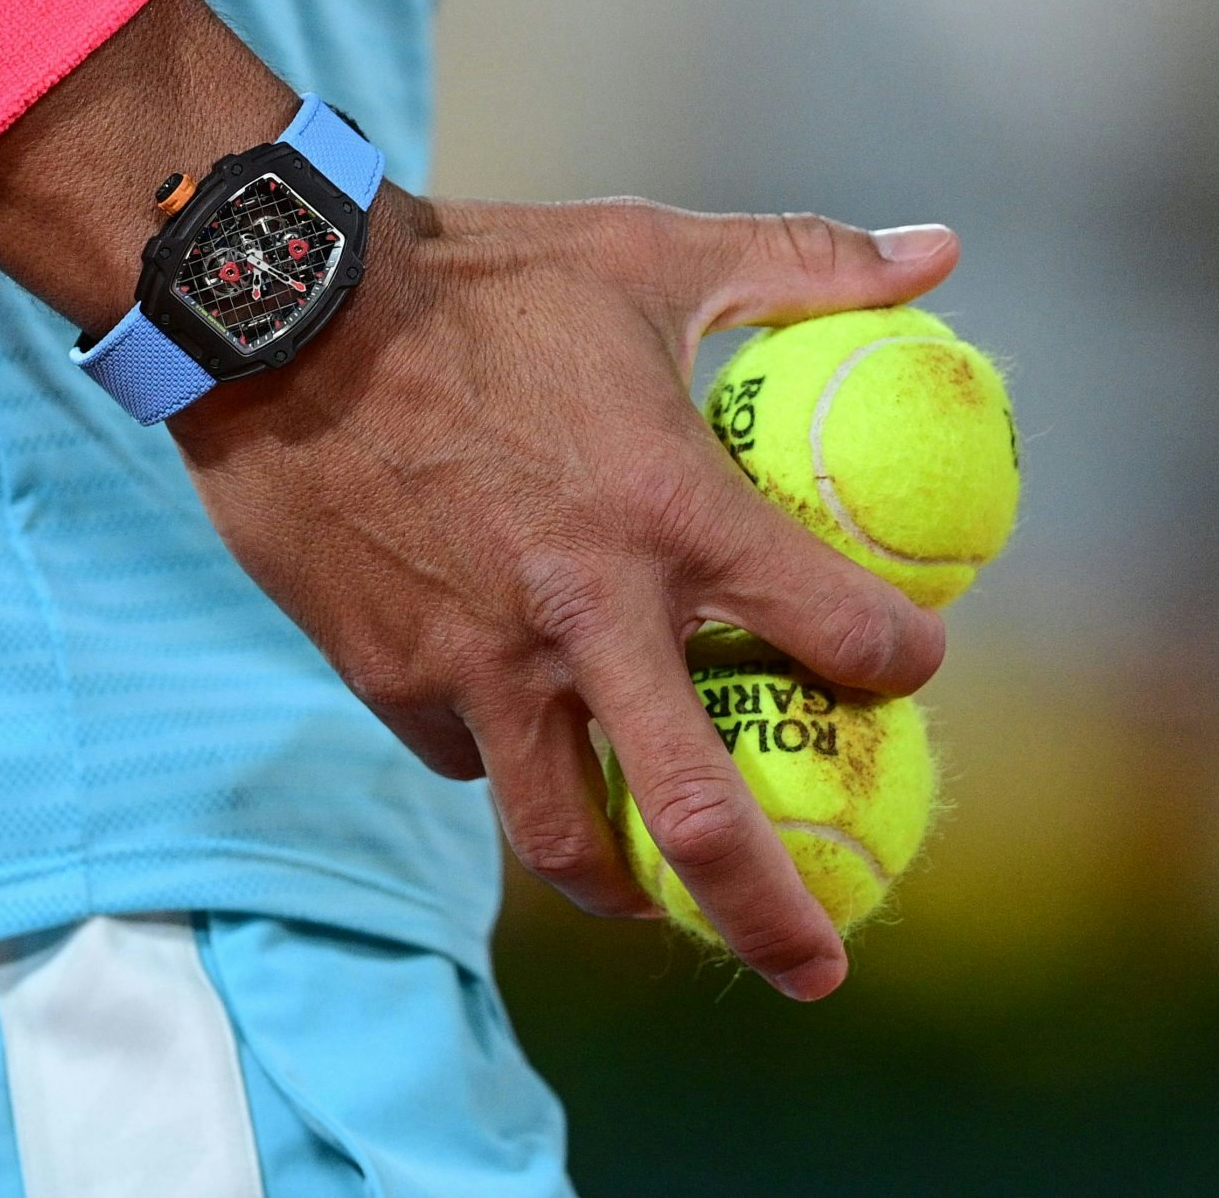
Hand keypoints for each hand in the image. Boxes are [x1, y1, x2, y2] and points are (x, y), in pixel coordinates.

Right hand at [170, 190, 958, 998]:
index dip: (899, 663)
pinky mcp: (390, 679)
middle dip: (775, 917)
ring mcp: (480, 664)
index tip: (908, 671)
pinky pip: (466, 758)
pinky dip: (508, 766)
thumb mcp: (651, 252)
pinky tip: (528, 744)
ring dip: (628, 892)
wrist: (277, 310)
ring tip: (663, 913)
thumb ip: (804, 261)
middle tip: (823, 968)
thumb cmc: (480, 276)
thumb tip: (941, 250)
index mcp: (671, 514)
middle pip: (702, 821)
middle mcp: (585, 615)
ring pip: (563, 838)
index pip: (837, 631)